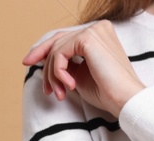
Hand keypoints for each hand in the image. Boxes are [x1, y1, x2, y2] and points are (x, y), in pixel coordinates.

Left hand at [23, 21, 145, 117]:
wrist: (124, 100)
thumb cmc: (107, 93)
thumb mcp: (80, 75)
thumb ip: (67, 64)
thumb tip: (45, 61)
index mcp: (98, 34)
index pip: (65, 38)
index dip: (44, 49)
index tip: (29, 62)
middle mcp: (97, 28)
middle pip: (58, 40)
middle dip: (42, 60)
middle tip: (39, 82)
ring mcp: (93, 31)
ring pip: (57, 48)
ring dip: (52, 74)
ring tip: (60, 94)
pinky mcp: (88, 38)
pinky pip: (60, 53)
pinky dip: (58, 72)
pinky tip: (69, 86)